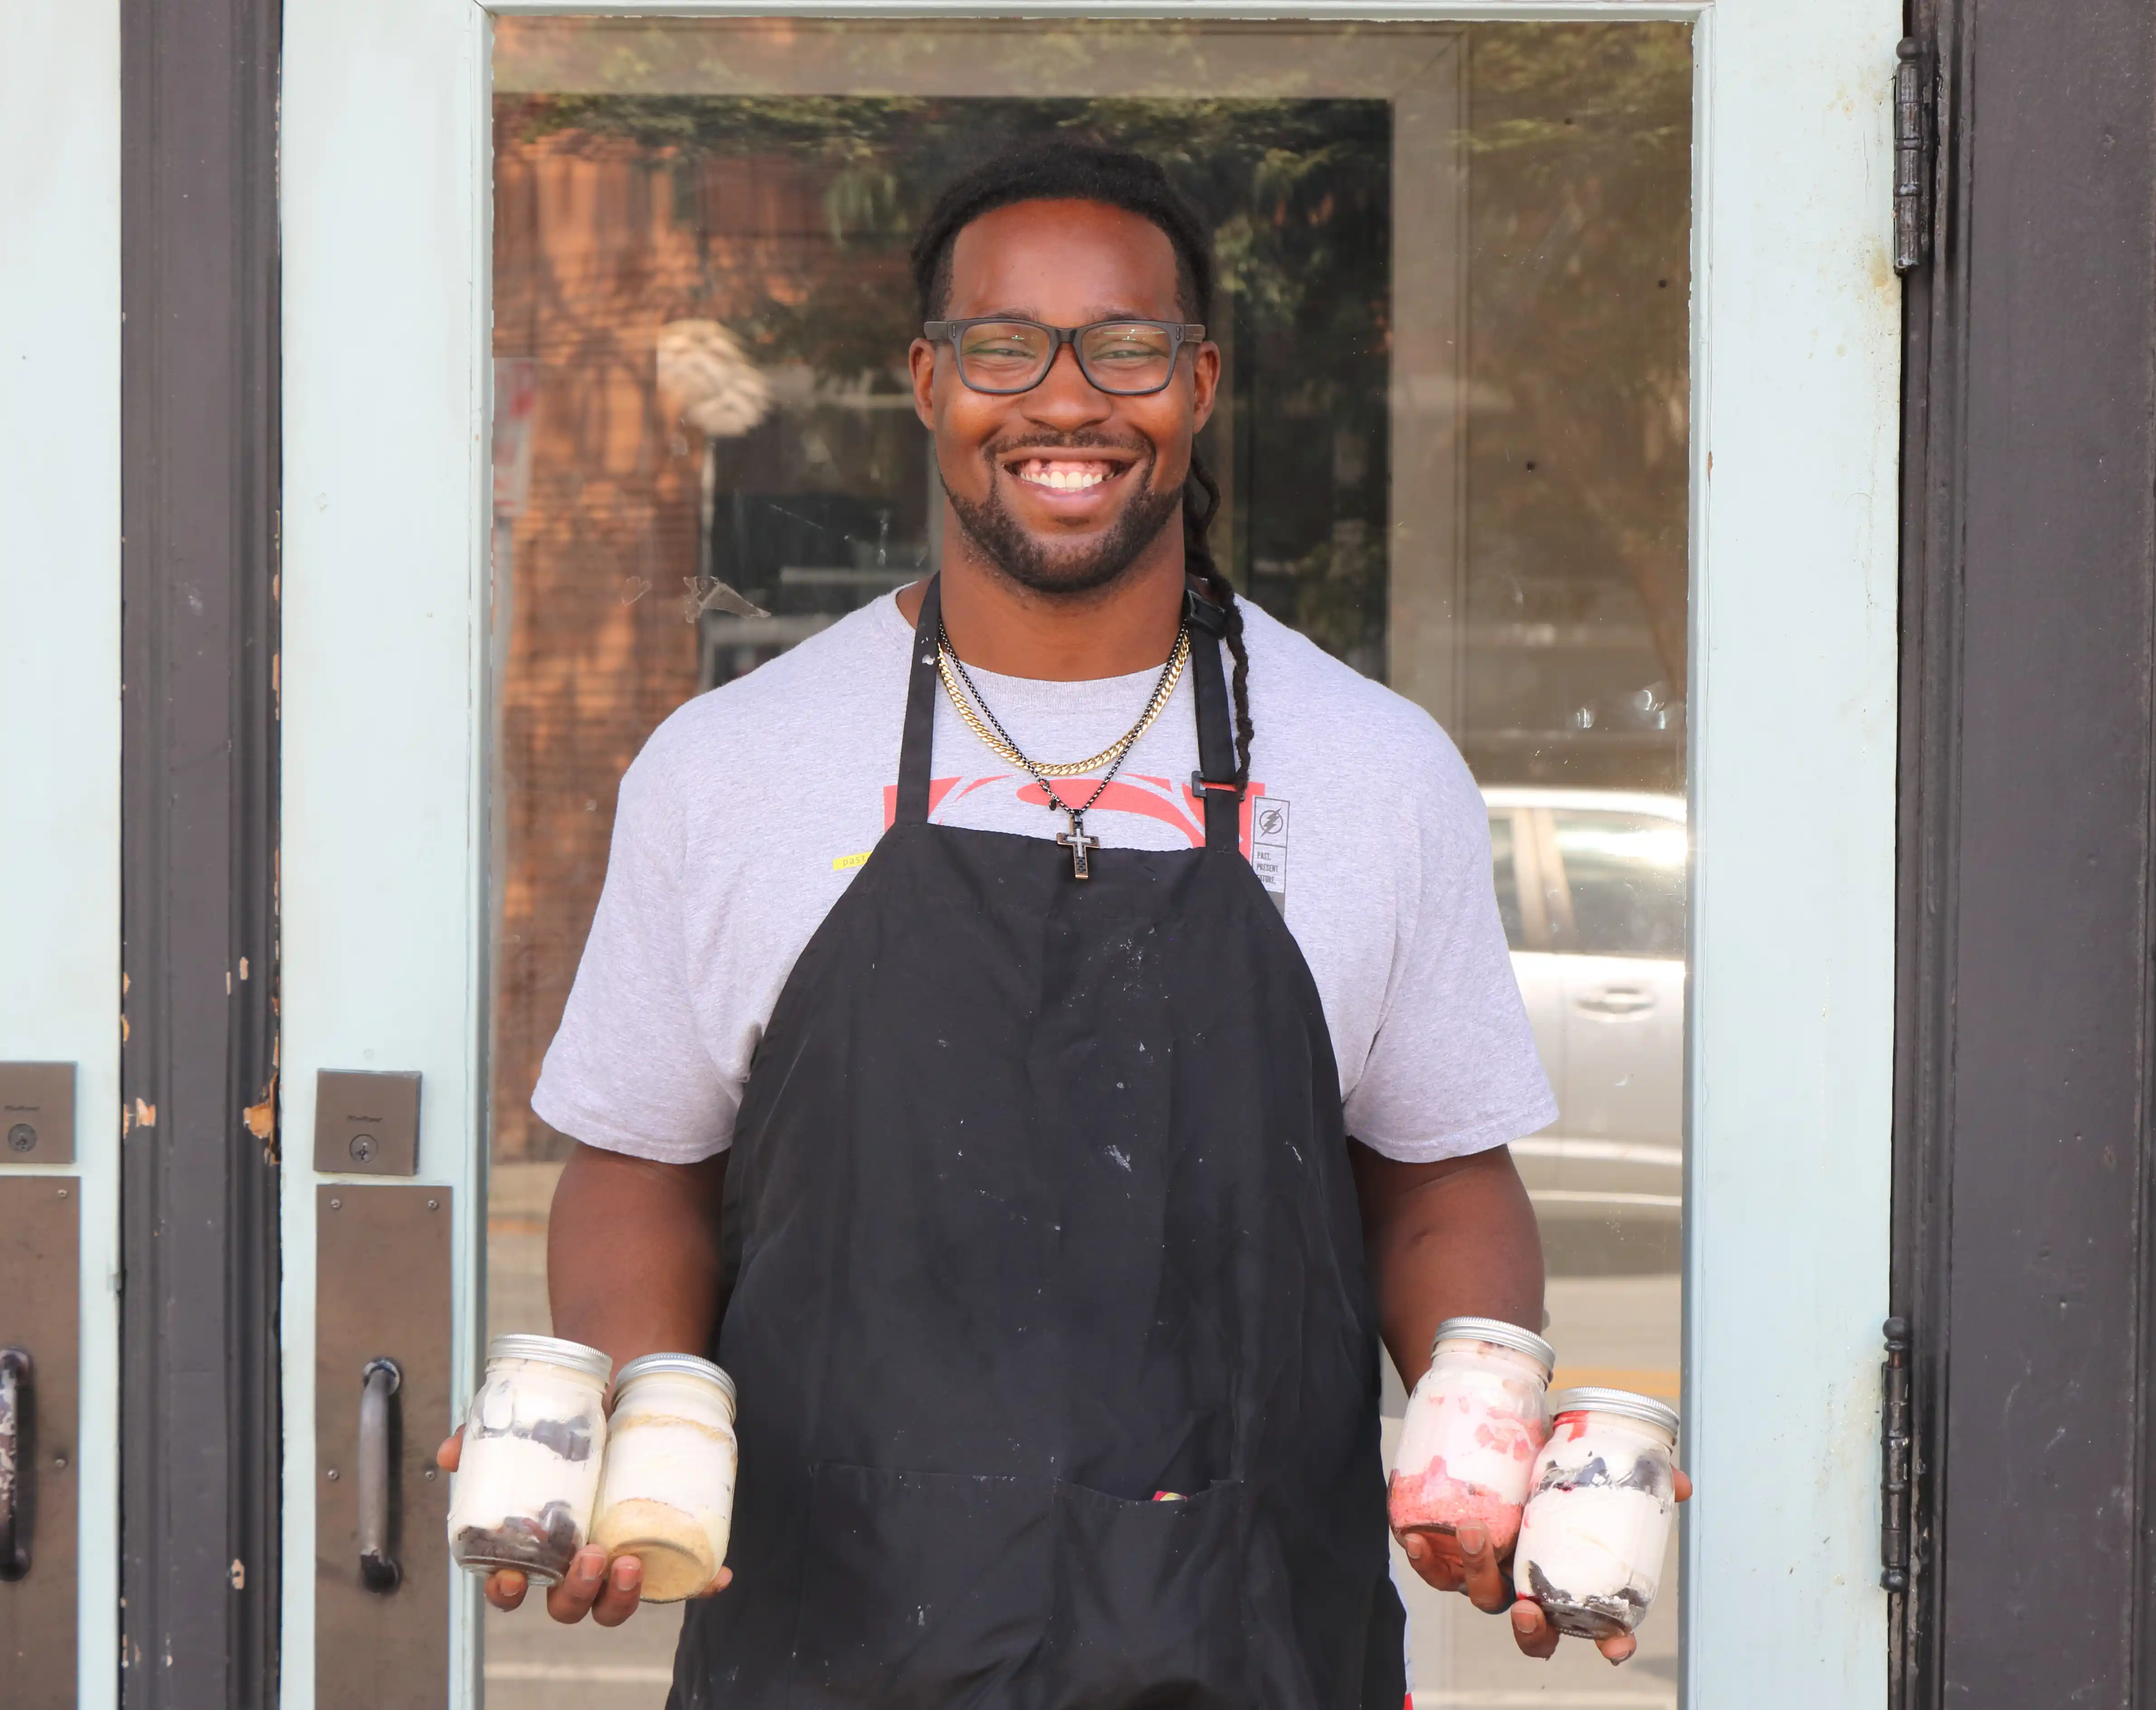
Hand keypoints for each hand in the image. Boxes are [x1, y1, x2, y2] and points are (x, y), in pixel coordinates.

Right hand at [434, 1429, 732, 1622]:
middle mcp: (573, 1564)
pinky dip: (699, 1584)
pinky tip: (717, 1575)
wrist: (622, 1392)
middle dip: (576, 1591)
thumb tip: (452, 1452)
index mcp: (535, 1546)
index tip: (514, 1578)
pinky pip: (681, 1580)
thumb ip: (482, 1435)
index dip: (508, 1590)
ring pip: (613, 1605)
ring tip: (632, 1563)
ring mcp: (617, 1561)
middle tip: (592, 1557)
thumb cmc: (568, 1422)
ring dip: (622, 1598)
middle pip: (567, 1605)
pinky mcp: (659, 1548)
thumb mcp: (525, 1423)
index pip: (511, 1586)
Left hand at [1397, 1469, 1692, 1664]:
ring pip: (1478, 1594)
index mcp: (1563, 1573)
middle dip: (1531, 1630)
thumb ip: (1633, 1471)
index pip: (1592, 1623)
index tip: (1617, 1648)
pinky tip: (1412, 1538)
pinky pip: (1430, 1567)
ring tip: (1471, 1532)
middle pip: (1531, 1629)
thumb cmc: (1543, 1452)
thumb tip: (1679, 1483)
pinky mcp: (1443, 1548)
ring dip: (1473, 1573)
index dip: (1608, 1641)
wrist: (1486, 1420)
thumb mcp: (1586, 1457)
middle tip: (1528, 1608)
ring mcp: (1483, 1569)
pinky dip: (1420, 1558)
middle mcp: (1524, 1581)